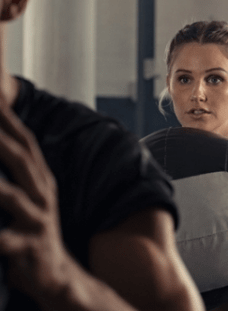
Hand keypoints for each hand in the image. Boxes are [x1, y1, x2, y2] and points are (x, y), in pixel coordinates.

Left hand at [0, 101, 72, 300]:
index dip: (10, 121)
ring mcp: (37, 220)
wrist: (55, 273)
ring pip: (12, 197)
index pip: (25, 142)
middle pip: (22, 160)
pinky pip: (5, 241)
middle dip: (2, 140)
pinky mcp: (30, 247)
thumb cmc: (31, 230)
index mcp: (40, 180)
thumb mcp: (28, 195)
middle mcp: (42, 194)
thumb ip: (16, 169)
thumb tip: (4, 141)